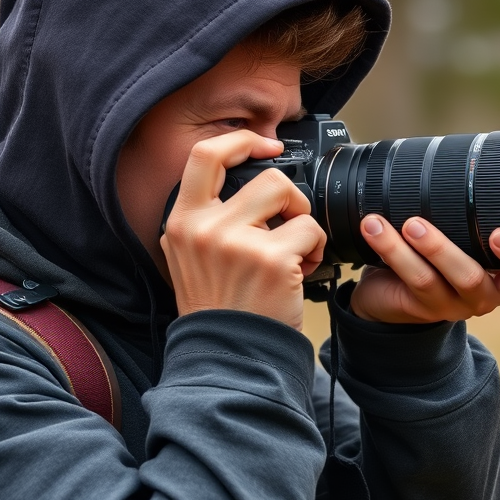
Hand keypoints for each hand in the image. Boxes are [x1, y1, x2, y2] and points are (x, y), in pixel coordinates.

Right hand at [160, 130, 326, 329]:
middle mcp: (204, 228)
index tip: (267, 146)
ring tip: (298, 250)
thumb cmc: (219, 308)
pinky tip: (304, 272)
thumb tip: (248, 177)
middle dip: (290, 196)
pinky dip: (317, 249)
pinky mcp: (271, 260)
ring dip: (304, 220)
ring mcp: (237, 243)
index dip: (241, 141)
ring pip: (290, 196)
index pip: (205, 155)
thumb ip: (208, 218)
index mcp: (182, 221)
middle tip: (290, 222)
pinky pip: (311, 230)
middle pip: (266, 176)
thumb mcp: (190, 257)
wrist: (229, 358)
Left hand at [349, 215, 499, 323]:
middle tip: (418, 223)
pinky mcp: (420, 308)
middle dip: (443, 250)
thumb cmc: (441, 256)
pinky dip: (390, 250)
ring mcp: (450, 306)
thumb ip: (472, 216)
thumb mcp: (465, 238)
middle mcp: (482, 295)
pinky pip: (406, 281)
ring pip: (431, 281)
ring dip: (408, 248)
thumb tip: (461, 159)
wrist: (398, 293)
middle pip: (472, 279)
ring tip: (393, 223)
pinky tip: (374, 229)